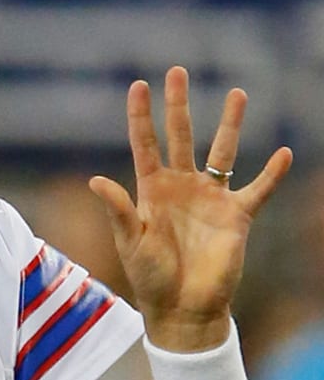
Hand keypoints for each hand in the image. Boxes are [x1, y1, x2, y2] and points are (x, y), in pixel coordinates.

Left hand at [88, 67, 291, 351]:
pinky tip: (283, 153)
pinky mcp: (237, 216)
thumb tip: (96, 180)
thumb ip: (118, 210)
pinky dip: (272, 173)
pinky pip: (259, 189)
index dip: (141, 115)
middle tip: (178, 72)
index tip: (139, 85)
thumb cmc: (150, 276)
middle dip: (179, 105)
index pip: (145, 143)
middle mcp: (181, 186)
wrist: (183, 307)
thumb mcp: (131, 241)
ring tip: (238, 93)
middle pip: (180, 136)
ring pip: (223, 152)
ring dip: (230, 124)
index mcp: (151, 189)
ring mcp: (211, 198)